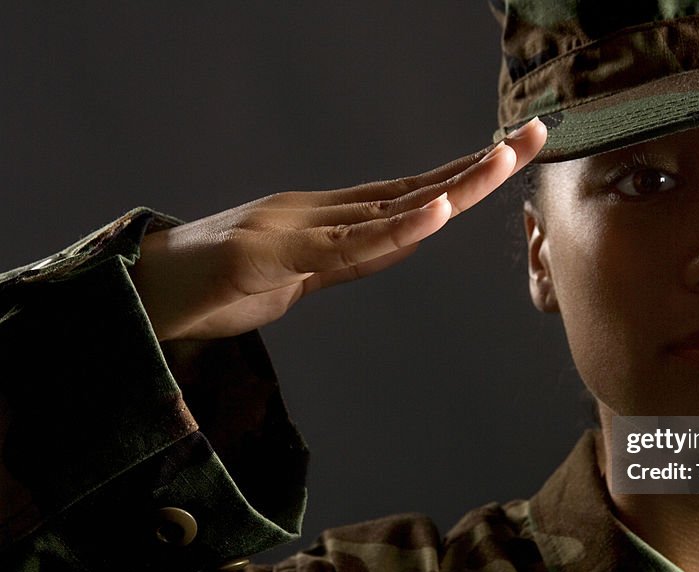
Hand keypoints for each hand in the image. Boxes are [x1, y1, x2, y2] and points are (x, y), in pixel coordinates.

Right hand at [130, 119, 546, 340]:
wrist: (144, 293)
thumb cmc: (216, 285)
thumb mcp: (294, 278)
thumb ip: (339, 262)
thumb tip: (381, 248)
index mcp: (331, 220)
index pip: (411, 195)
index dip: (463, 176)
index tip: (511, 158)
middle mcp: (323, 213)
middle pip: (416, 188)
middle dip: (480, 165)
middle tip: (536, 133)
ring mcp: (298, 229)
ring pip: (392, 206)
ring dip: (454, 183)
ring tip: (506, 155)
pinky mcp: (273, 255)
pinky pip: (346, 244)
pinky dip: (397, 228)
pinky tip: (438, 210)